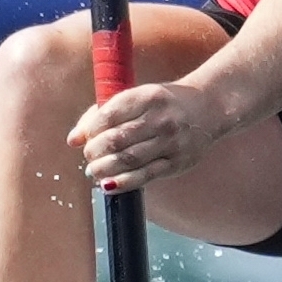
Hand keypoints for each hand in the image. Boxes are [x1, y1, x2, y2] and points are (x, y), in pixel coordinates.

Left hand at [70, 77, 229, 191]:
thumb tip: (73, 140)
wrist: (208, 108)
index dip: (90, 130)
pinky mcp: (177, 162)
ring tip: (94, 171)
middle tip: (88, 157)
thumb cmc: (162, 103)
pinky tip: (109, 184)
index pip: (108, 116)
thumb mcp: (136, 98)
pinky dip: (124, 182)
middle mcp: (160, 119)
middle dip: (94, 152)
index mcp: (147, 97)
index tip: (84, 138)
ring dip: (105, 169)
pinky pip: (146, 176)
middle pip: (117, 140)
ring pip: (129, 160)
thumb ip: (102, 114)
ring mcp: (171, 142)